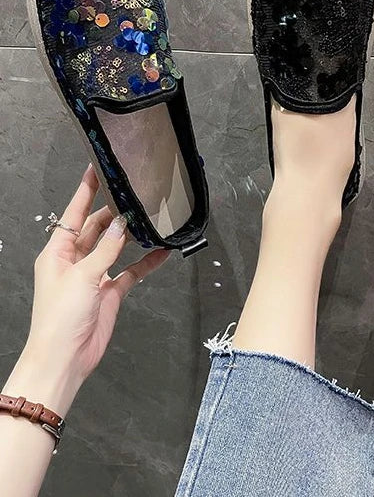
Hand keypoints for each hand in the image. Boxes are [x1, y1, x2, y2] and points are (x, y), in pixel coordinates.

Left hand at [5, 165, 168, 414]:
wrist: (66, 357)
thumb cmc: (61, 316)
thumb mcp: (83, 276)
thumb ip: (107, 248)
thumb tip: (123, 222)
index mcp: (58, 252)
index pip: (73, 214)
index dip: (85, 192)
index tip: (96, 169)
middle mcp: (75, 260)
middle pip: (97, 228)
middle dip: (113, 212)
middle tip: (134, 193)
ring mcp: (94, 275)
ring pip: (115, 247)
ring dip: (131, 235)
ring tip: (149, 218)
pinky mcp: (110, 291)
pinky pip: (131, 271)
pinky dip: (145, 262)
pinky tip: (161, 252)